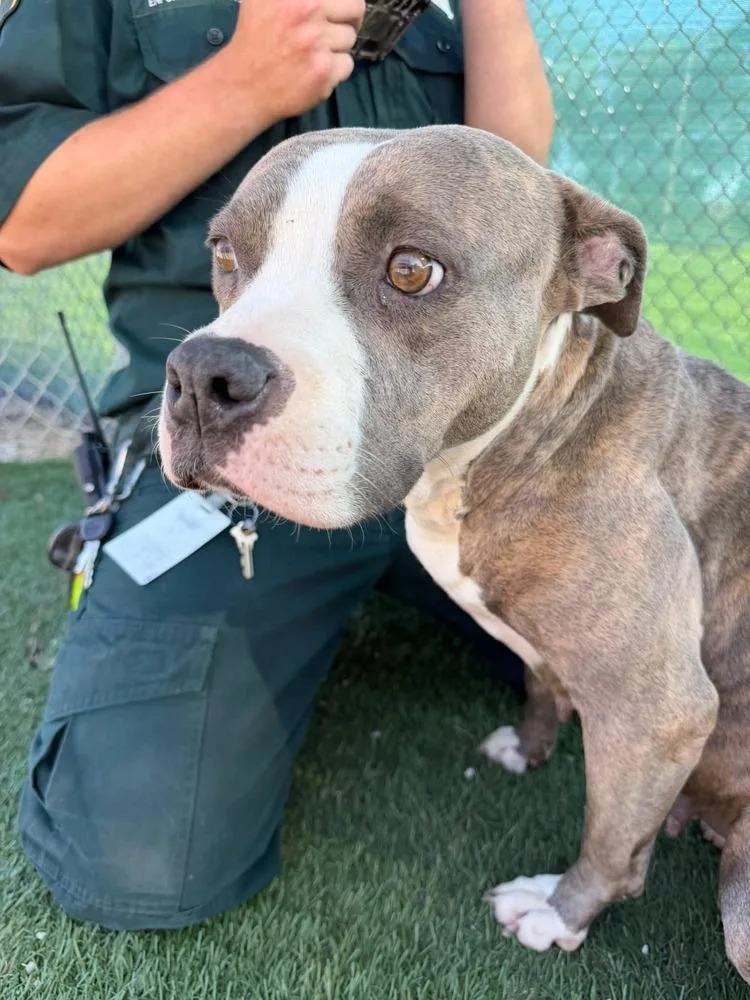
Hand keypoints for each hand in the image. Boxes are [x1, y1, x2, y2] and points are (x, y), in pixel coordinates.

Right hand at [222, 0, 366, 124]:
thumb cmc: (254, 39)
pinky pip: (346, 65)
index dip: (345, 4)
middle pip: (355, 11)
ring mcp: (317, 43)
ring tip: (316, 55)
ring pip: (350, 40)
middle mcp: (309, 12)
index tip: (340, 12)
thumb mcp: (265, 0)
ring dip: (337, 47)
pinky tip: (315, 72)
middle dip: (349, 21)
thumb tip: (323, 2)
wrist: (244, 85)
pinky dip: (335, 71)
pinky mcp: (324, 72)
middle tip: (336, 32)